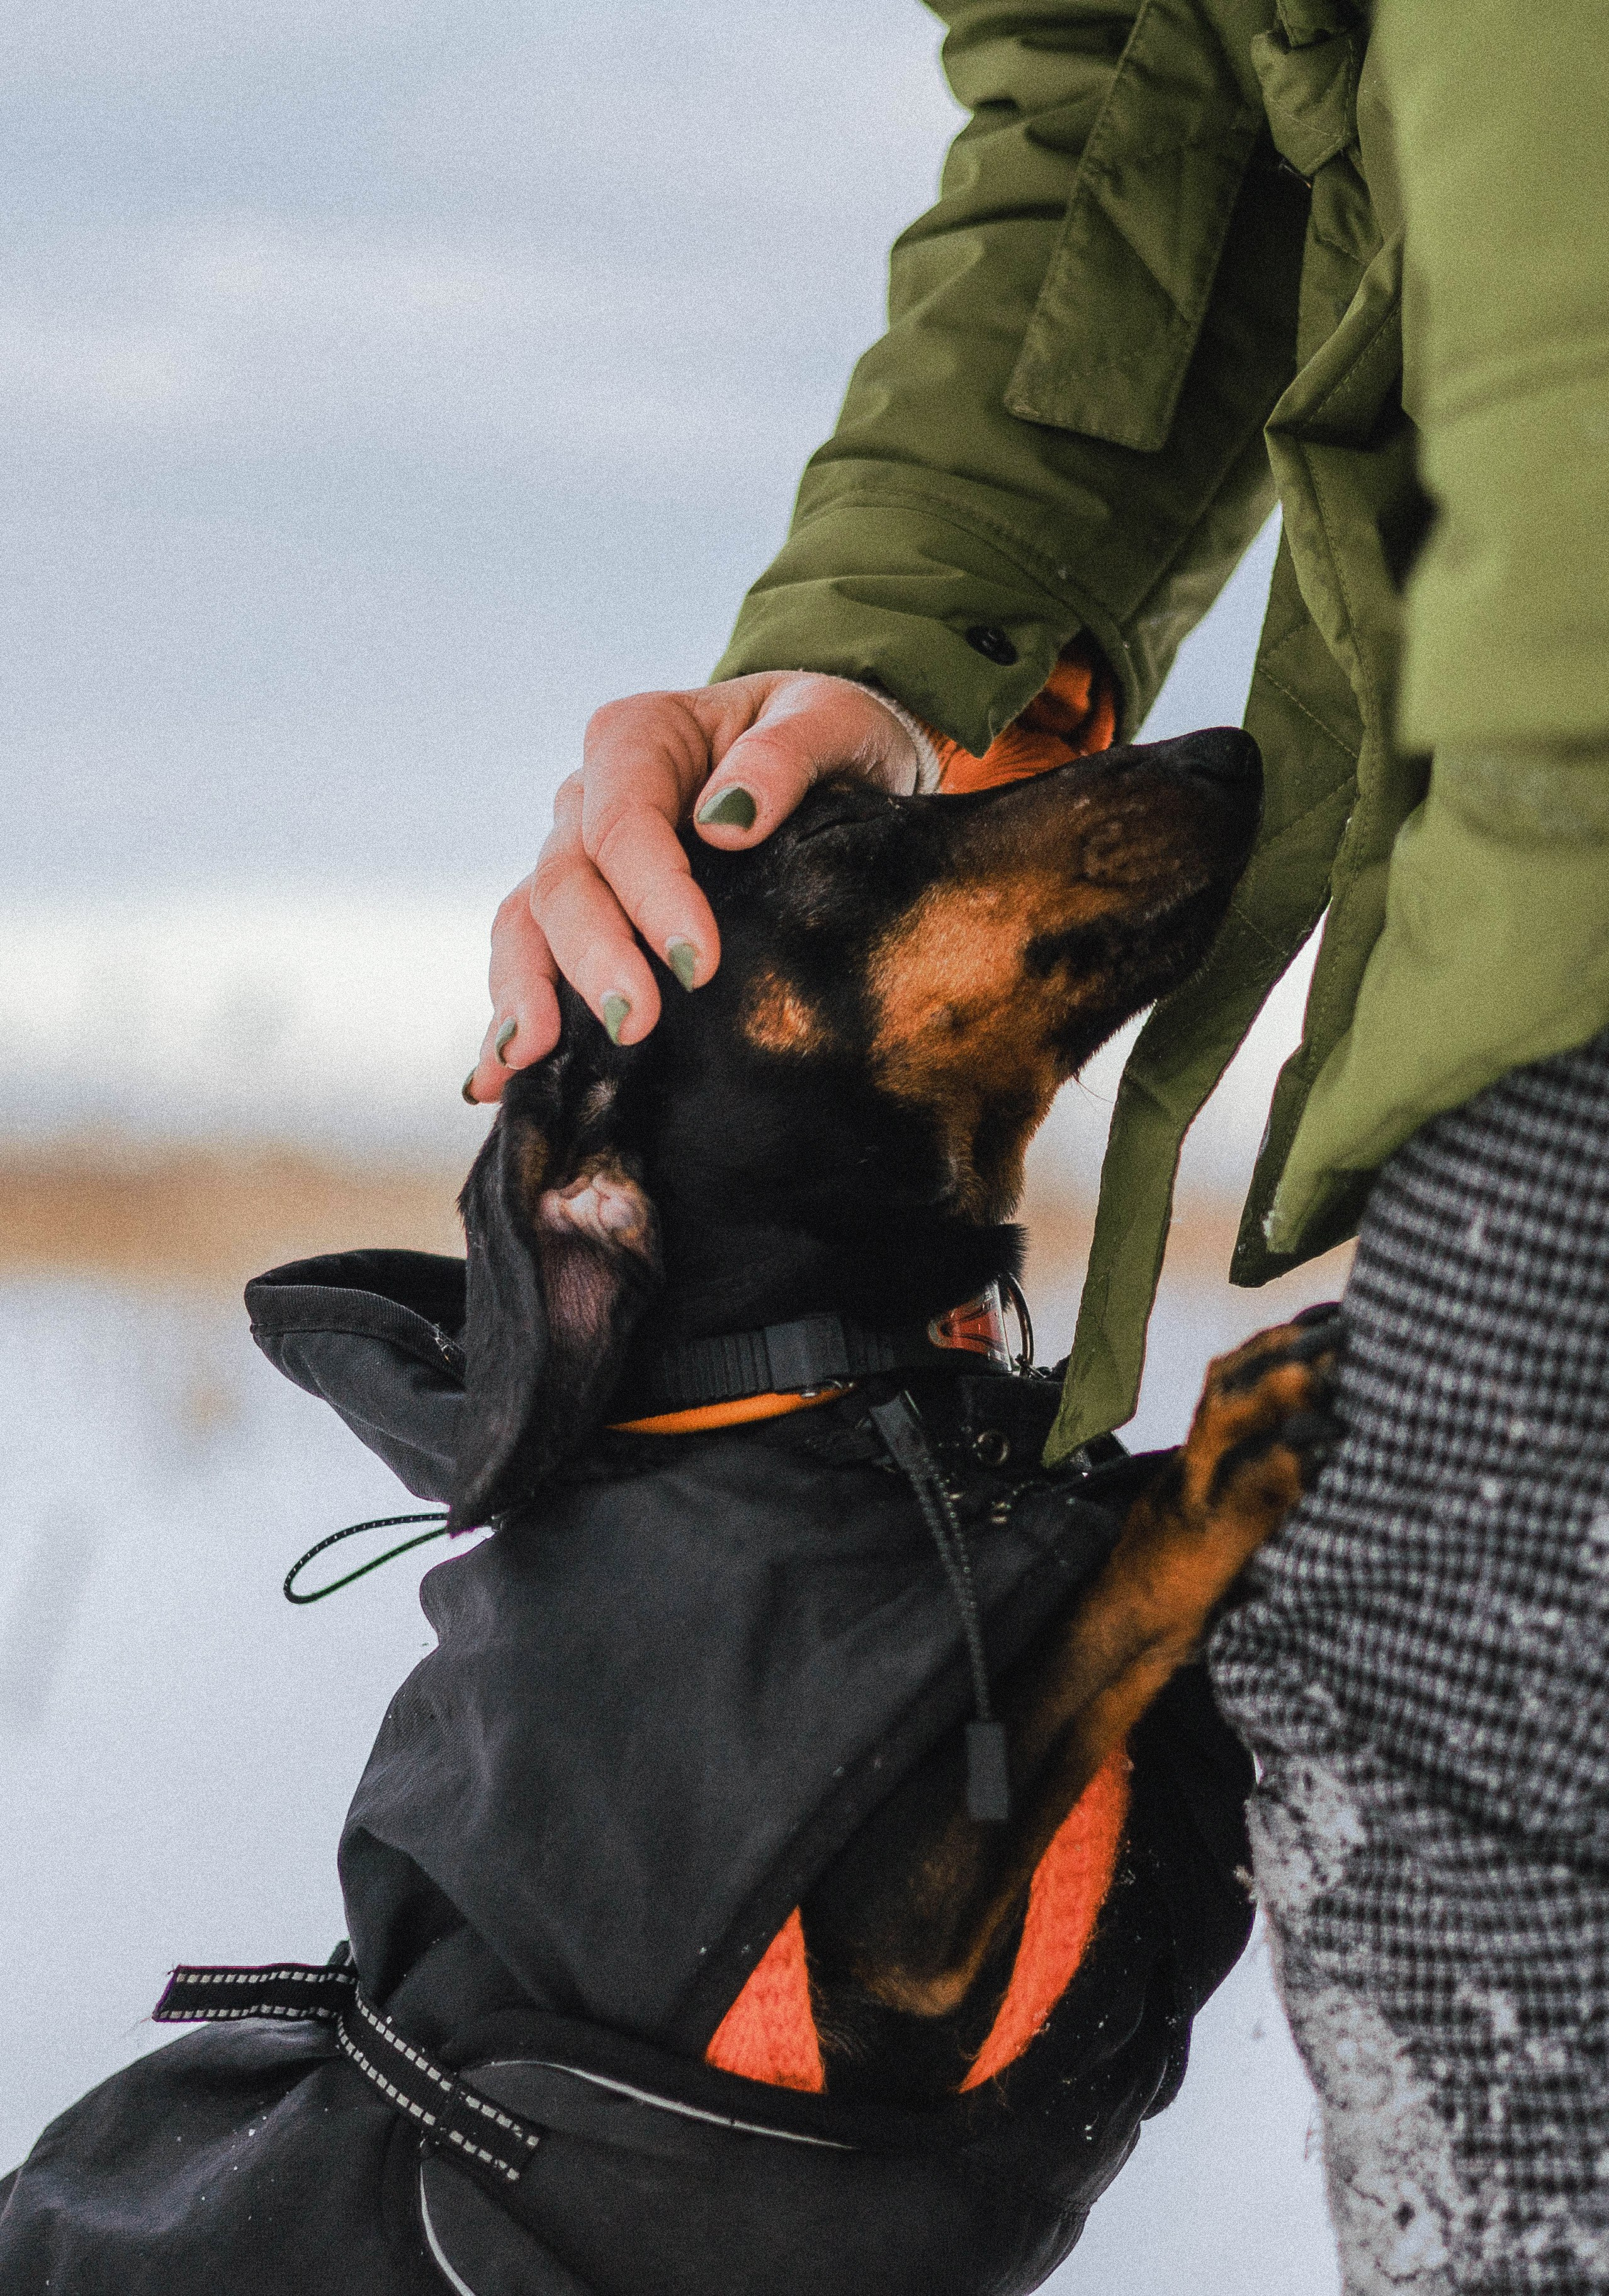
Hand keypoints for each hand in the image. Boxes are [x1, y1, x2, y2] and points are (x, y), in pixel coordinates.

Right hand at [465, 672, 924, 1097]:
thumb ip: (786, 756)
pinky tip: (494, 1080)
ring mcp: (577, 855)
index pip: (624, 821)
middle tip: (633, 1024)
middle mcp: (590, 795)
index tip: (698, 966)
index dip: (652, 895)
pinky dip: (513, 1016)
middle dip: (593, 957)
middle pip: (566, 879)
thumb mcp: (831, 723)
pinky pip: (531, 959)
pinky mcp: (583, 912)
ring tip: (532, 1059)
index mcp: (641, 737)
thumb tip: (728, 821)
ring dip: (528, 993)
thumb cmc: (832, 735)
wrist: (829, 759)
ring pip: (527, 923)